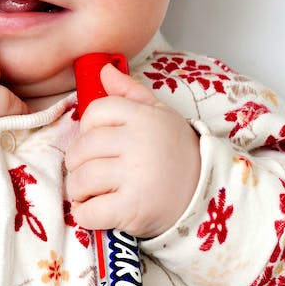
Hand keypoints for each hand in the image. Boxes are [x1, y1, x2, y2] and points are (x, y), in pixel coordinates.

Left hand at [64, 62, 200, 237]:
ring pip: (81, 180)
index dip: (89, 127)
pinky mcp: (132, 209)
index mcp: (145, 118)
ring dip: (78, 190)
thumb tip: (104, 70)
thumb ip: (131, 92)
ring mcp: (135, 177)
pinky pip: (89, 212)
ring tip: (92, 192)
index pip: (95, 111)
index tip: (98, 141)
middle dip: (78, 163)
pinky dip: (85, 215)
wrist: (206, 196)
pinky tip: (95, 211)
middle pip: (82, 147)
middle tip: (91, 171)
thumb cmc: (177, 154)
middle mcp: (139, 144)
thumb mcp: (161, 116)